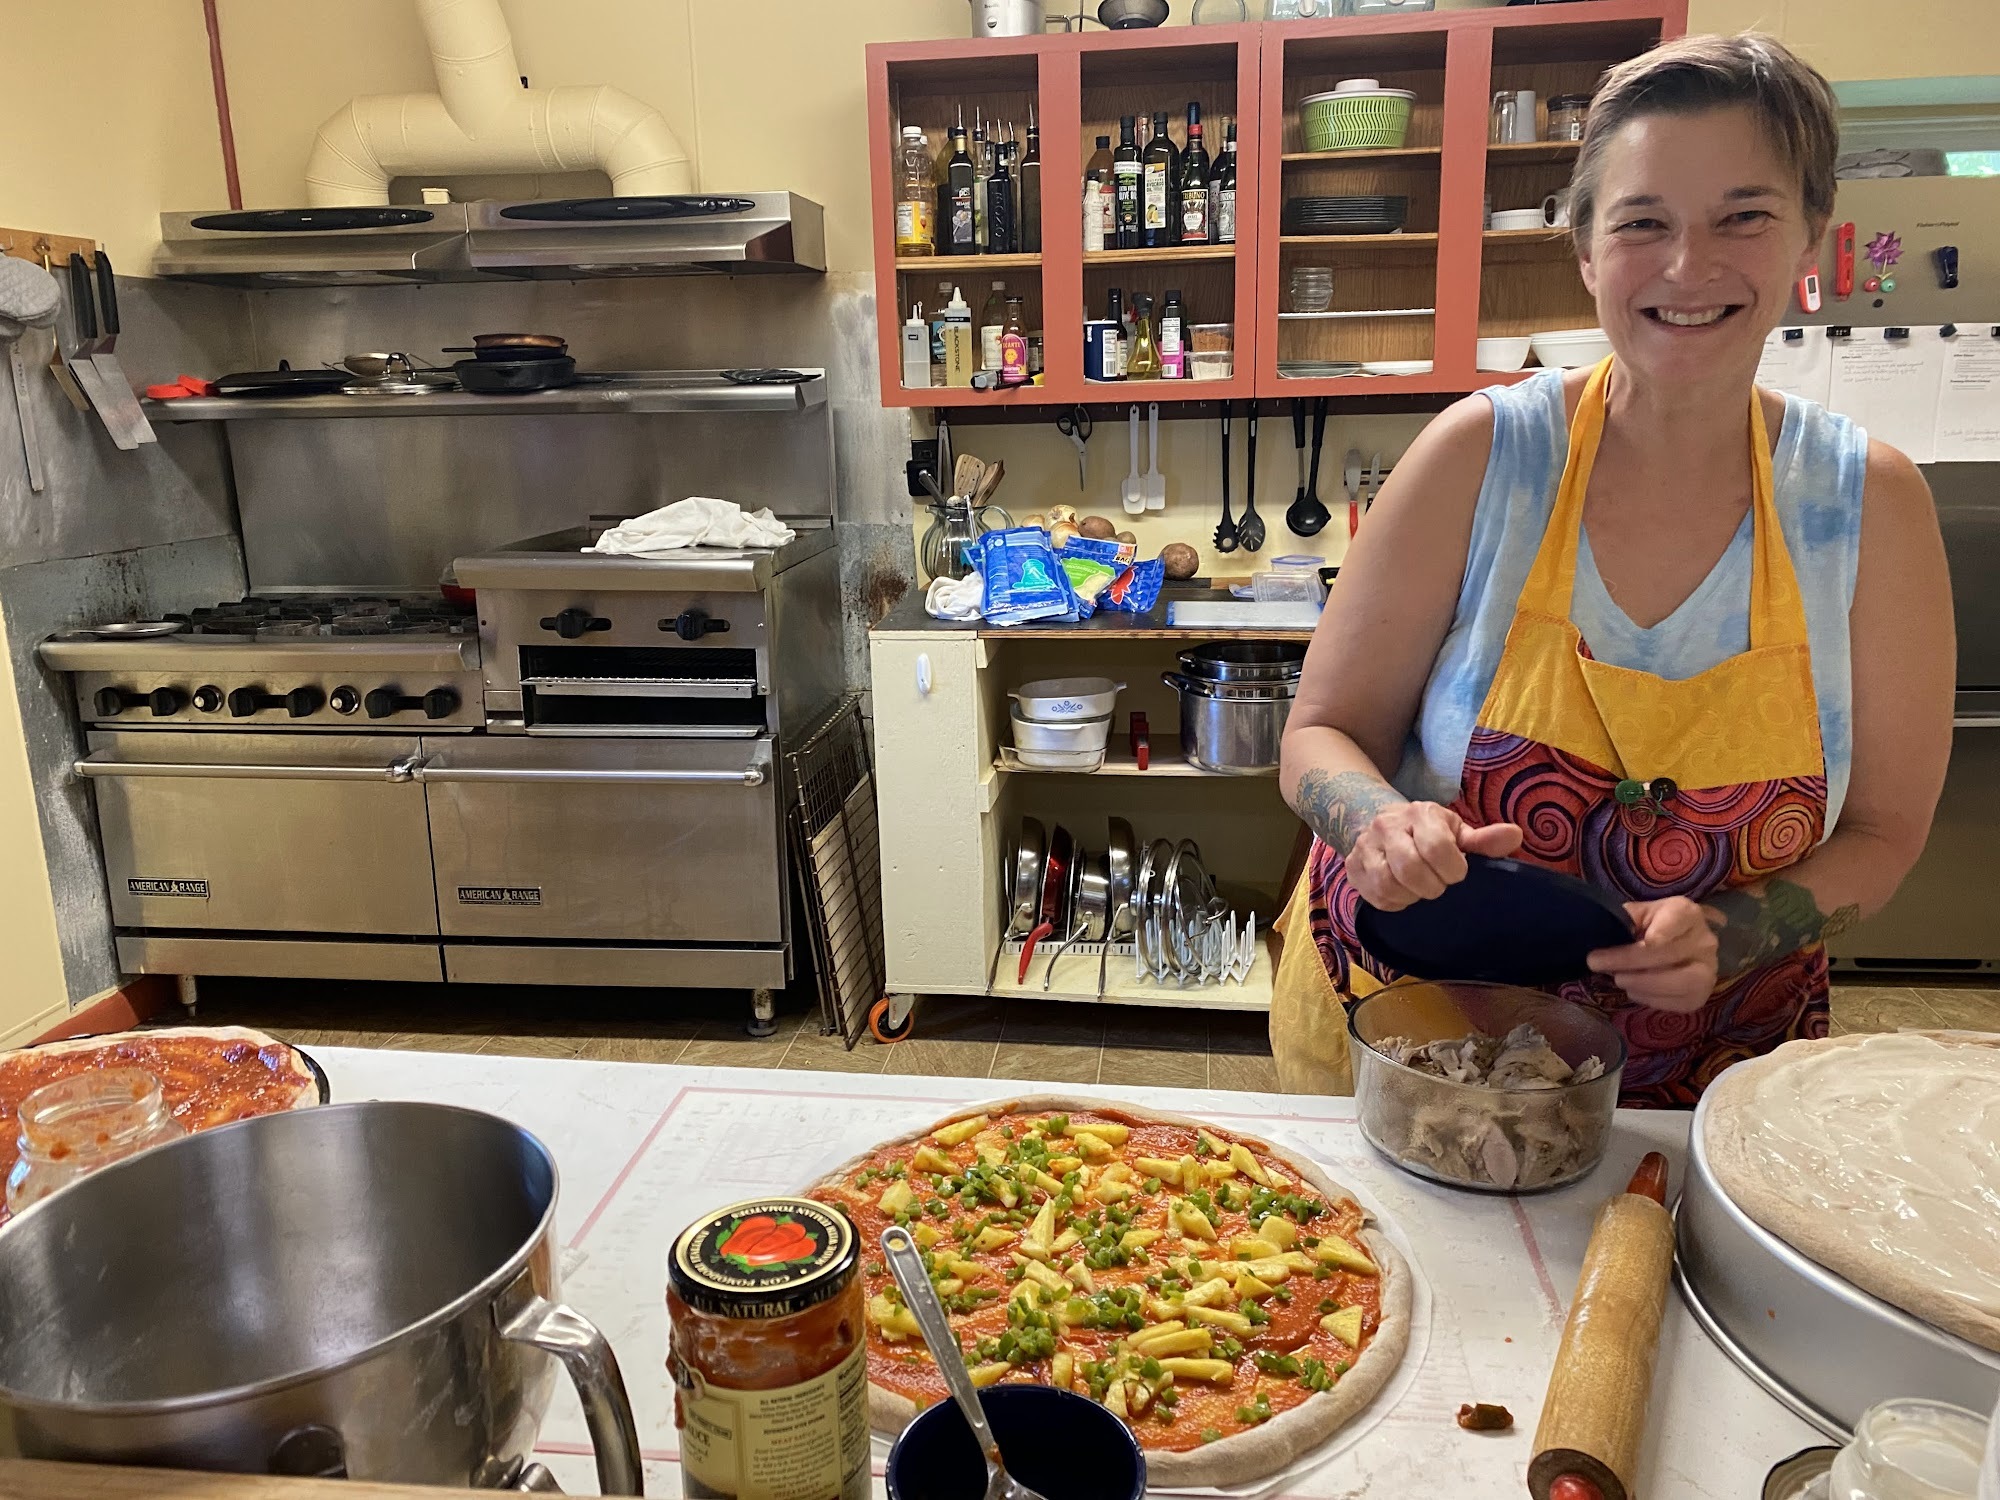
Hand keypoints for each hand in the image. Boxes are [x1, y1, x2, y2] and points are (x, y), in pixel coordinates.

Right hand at [1346, 803, 1522, 911]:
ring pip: (1387, 884)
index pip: (1437, 847)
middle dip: (1431, 886)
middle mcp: (1387, 825)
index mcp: (1420, 813)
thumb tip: (1516, 835)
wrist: (1382, 823)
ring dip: (1410, 896)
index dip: (1452, 870)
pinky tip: (1403, 894)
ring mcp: (1365, 846)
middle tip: (1438, 886)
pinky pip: (1373, 895)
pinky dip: (1393, 903)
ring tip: (1419, 891)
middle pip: (1409, 868)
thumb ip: (1484, 840)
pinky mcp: (1352, 866)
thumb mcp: (1457, 832)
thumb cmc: (1429, 832)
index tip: (1457, 874)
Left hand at [1587, 898, 1719, 1012]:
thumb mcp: (1637, 914)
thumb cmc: (1650, 927)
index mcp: (1687, 913)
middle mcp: (1704, 941)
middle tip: (1597, 963)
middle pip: (1669, 953)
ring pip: (1680, 982)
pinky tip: (1634, 990)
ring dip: (1642, 983)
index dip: (1660, 932)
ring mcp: (1708, 970)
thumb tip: (1603, 931)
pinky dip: (1650, 998)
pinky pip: (1677, 1002)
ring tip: (1618, 979)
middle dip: (1628, 961)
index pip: (1677, 919)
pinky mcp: (1700, 995)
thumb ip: (1624, 919)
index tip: (1645, 940)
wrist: (1674, 945)